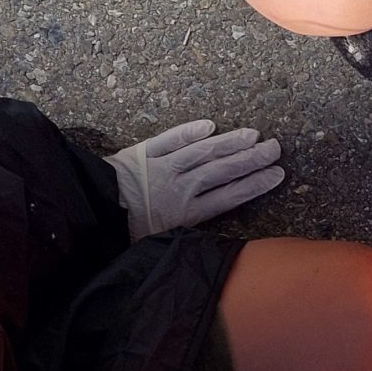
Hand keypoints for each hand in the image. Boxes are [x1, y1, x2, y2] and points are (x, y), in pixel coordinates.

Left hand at [106, 119, 285, 237]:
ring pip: (203, 152)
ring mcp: (163, 167)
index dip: (256, 184)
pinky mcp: (144, 153)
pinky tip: (210, 125)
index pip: (230, 195)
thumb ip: (185, 237)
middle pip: (223, 170)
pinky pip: (170, 139)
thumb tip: (210, 243)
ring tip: (253, 134)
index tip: (277, 174)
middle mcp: (181, 187)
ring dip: (230, 142)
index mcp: (186, 213)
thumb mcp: (159, 245)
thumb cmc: (125, 233)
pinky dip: (190, 132)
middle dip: (252, 159)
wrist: (93, 210)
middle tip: (275, 148)